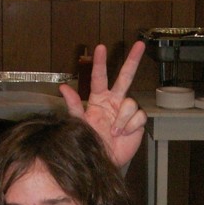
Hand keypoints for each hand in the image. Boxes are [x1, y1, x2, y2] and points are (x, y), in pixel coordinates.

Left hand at [60, 41, 147, 169]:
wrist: (105, 160)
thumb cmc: (91, 141)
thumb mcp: (80, 123)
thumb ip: (73, 105)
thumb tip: (63, 87)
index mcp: (99, 99)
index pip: (100, 77)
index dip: (100, 63)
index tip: (100, 47)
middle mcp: (114, 101)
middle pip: (125, 77)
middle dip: (132, 61)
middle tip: (140, 44)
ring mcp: (126, 110)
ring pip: (130, 102)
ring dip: (122, 118)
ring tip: (115, 131)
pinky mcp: (138, 121)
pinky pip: (138, 116)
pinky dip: (130, 126)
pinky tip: (124, 133)